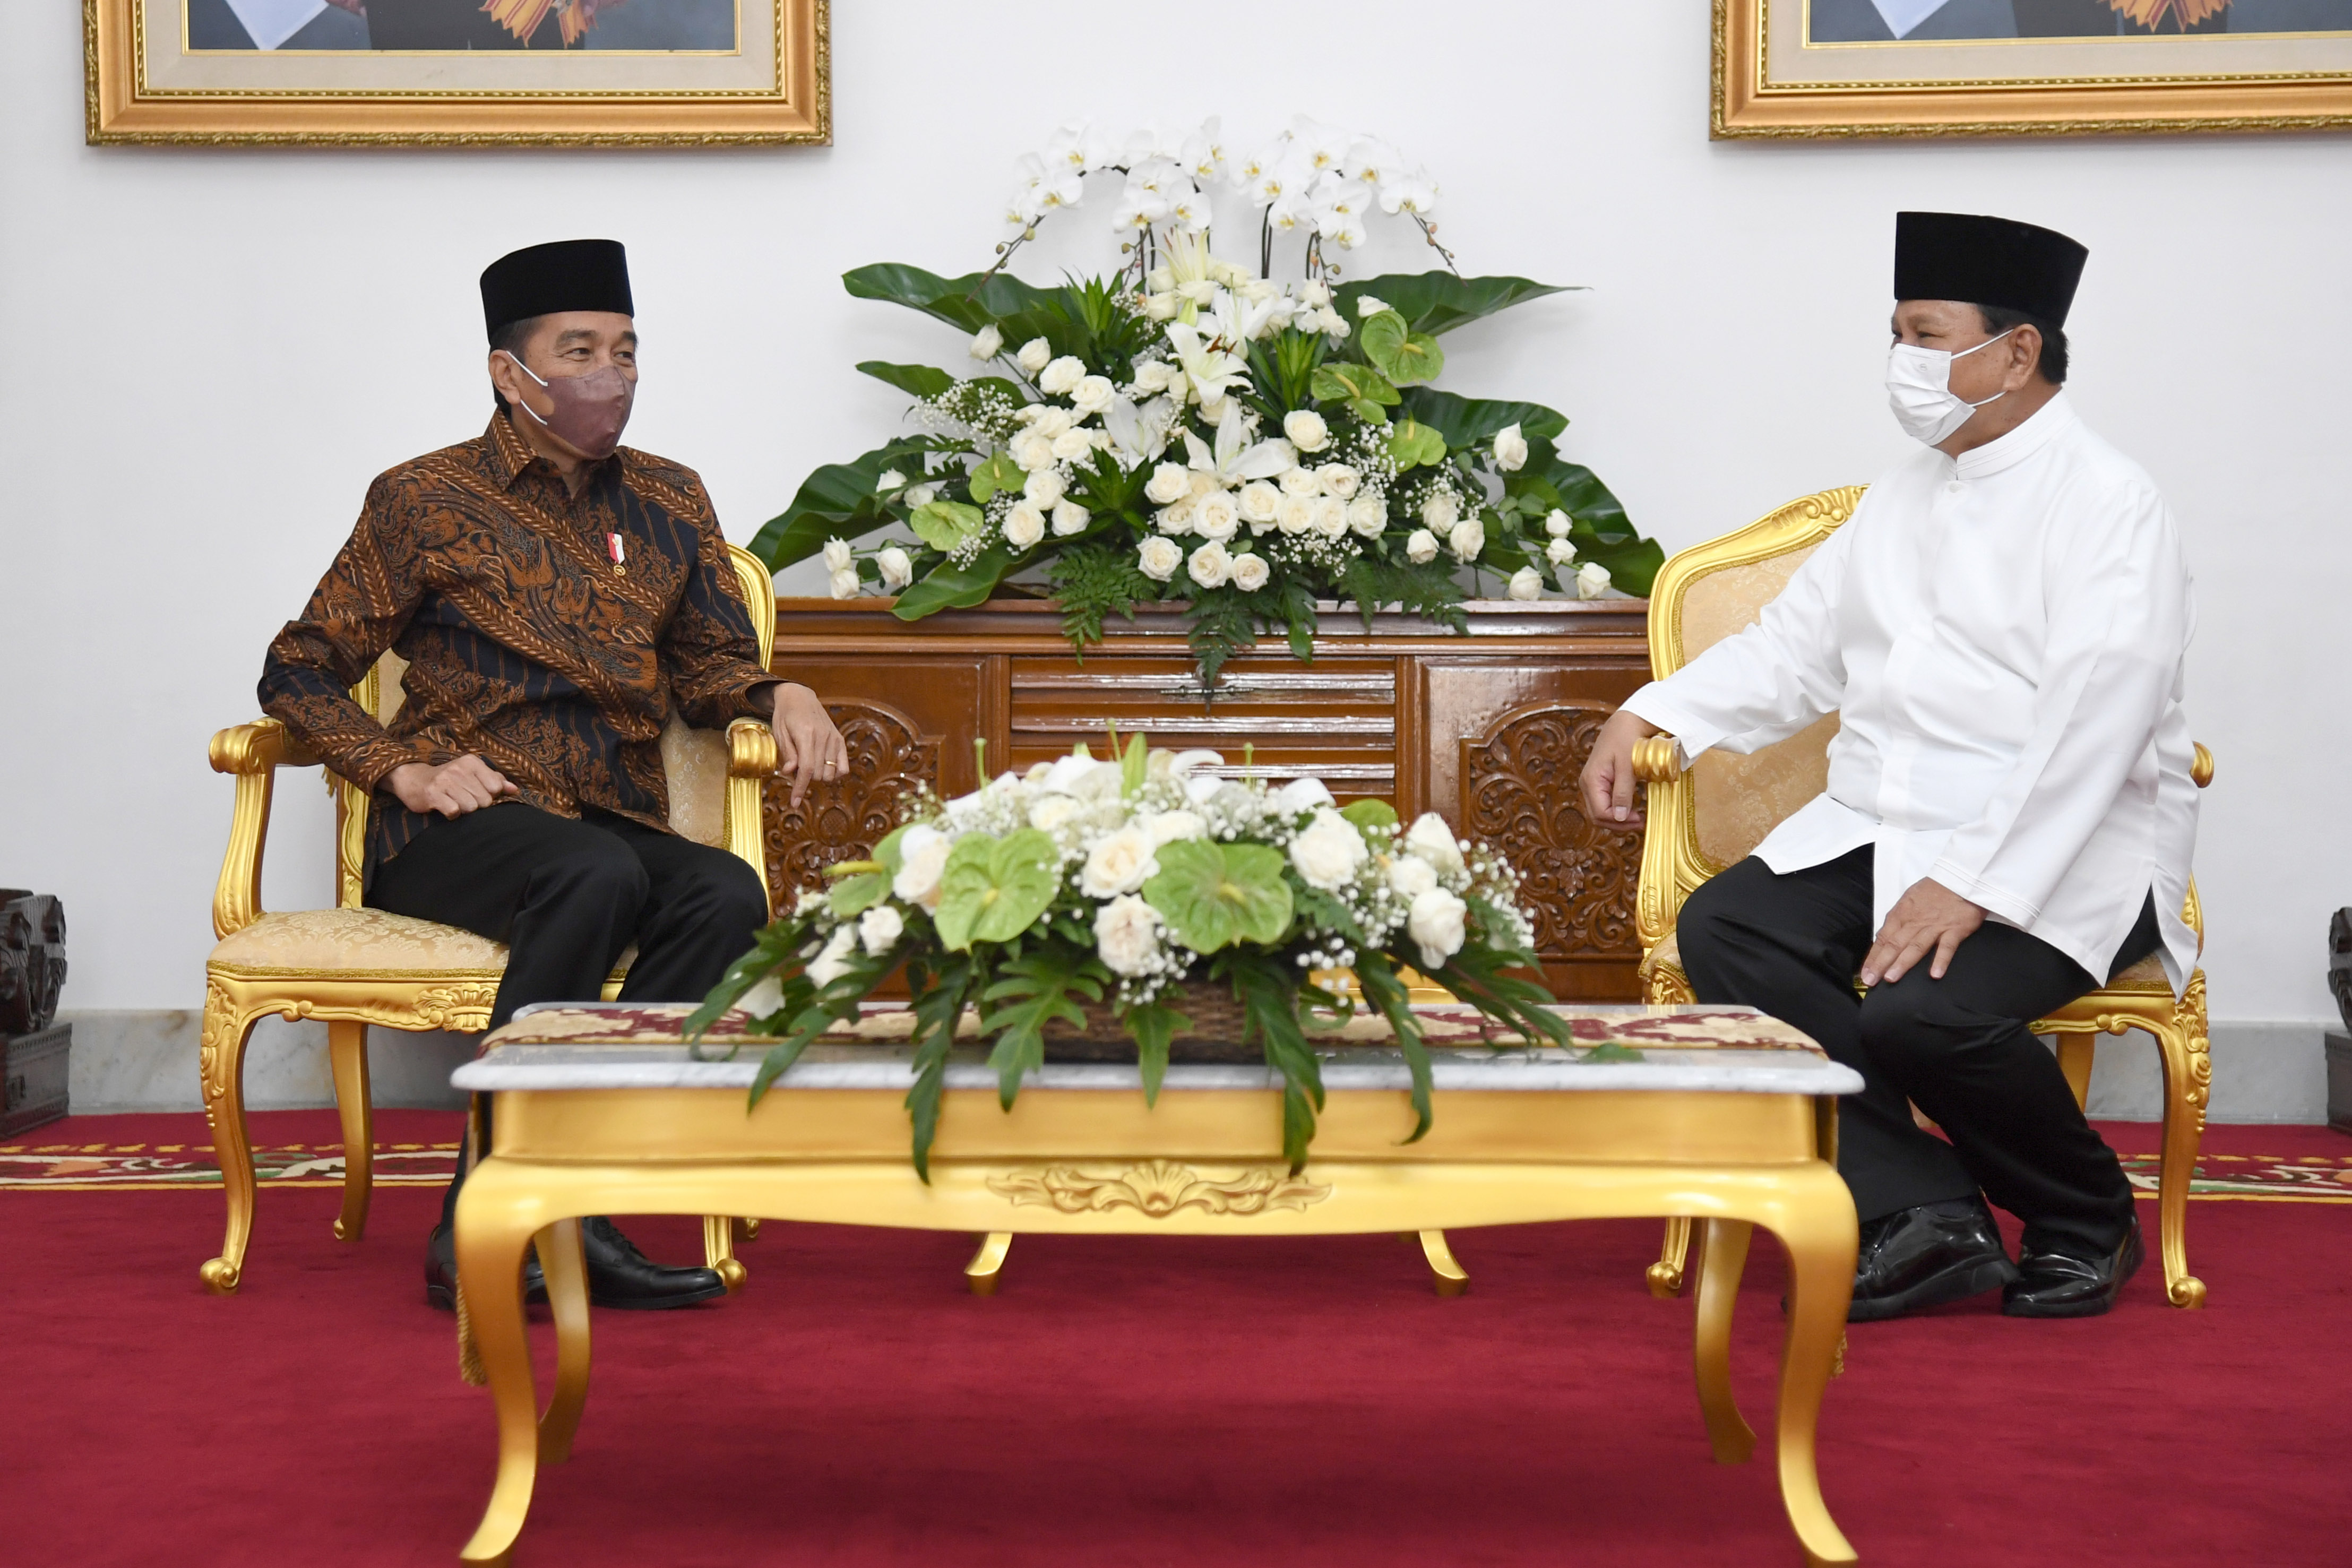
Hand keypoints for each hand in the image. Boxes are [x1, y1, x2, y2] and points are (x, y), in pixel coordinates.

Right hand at [386, 756, 516, 818]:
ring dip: (463, 810)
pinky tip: (445, 807)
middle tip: (463, 798)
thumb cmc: (449, 779)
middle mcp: (459, 769)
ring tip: (454, 802)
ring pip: (471, 807)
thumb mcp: (472, 774)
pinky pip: (454, 812)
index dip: (490, 795)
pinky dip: (451, 814)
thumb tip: (515, 789)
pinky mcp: (433, 795)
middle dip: (476, 804)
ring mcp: (445, 781)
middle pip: (484, 800)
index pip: (496, 787)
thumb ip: (495, 780)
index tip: (478, 792)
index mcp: (472, 762)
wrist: (413, 779)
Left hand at [768, 682, 847, 806]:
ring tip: (808, 765)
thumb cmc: (785, 715)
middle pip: (819, 774)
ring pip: (830, 773)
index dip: (800, 788)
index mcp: (806, 734)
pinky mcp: (839, 739)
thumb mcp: (779, 732)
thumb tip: (791, 772)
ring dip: (818, 777)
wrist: (799, 696)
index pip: (807, 769)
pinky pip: (843, 766)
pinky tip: (824, 769)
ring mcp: (834, 738)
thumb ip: (787, 753)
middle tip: (795, 769)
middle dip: (805, 779)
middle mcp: (823, 736)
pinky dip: (835, 774)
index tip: (794, 803)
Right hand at [1579, 708, 1662, 829]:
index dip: (1619, 821)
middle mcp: (1587, 784)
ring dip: (1618, 818)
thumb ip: (1623, 792)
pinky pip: (1605, 802)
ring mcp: (1592, 783)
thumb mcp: (1627, 766)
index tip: (1639, 820)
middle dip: (1618, 823)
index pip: (1600, 812)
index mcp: (1591, 780)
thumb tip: (1619, 817)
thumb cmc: (1626, 738)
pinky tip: (1631, 808)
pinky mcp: (1600, 781)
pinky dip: (1618, 808)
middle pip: (1598, 815)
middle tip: (1640, 823)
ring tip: (1637, 818)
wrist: (1626, 720)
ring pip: (1601, 811)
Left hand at [1862, 879, 1985, 985]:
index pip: (1883, 939)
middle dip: (1881, 964)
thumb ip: (1898, 920)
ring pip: (1915, 947)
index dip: (1873, 957)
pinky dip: (1940, 960)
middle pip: (1894, 945)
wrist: (1960, 878)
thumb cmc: (1934, 890)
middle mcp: (1915, 922)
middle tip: (1871, 980)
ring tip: (1891, 978)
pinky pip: (1947, 947)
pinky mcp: (1955, 929)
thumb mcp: (1909, 901)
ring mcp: (1935, 926)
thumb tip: (1884, 937)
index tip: (1866, 972)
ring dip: (1902, 963)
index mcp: (1902, 914)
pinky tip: (1935, 974)